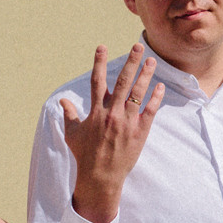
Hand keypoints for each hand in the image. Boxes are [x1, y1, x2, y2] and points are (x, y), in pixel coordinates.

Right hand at [61, 44, 164, 222]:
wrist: (101, 176)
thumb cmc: (85, 155)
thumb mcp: (72, 134)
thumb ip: (69, 115)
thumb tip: (62, 101)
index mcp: (95, 111)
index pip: (97, 81)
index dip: (99, 62)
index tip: (102, 47)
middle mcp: (111, 113)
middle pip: (122, 82)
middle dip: (130, 62)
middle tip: (138, 46)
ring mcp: (126, 122)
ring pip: (137, 93)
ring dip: (145, 75)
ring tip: (152, 61)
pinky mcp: (139, 132)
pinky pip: (150, 111)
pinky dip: (155, 98)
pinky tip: (160, 86)